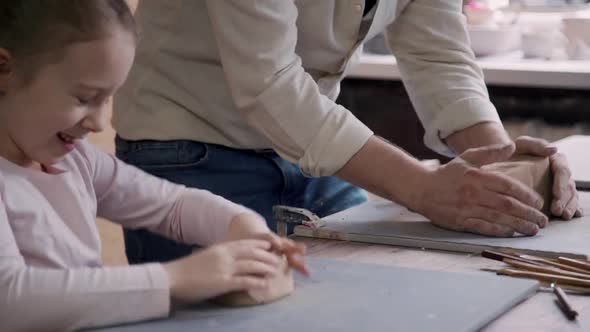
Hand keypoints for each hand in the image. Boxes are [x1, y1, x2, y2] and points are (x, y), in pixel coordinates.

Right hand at [162, 239, 281, 302]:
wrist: (173, 277)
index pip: (245, 243)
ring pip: (252, 265)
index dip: (259, 245)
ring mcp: (225, 268)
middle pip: (253, 253)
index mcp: (221, 248)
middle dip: (267, 257)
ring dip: (266, 268)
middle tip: (277, 261)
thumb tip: (231, 259)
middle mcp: (226, 255)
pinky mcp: (223, 282)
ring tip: (275, 272)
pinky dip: (257, 282)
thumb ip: (219, 256)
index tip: (269, 246)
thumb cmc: (187, 269)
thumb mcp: (206, 256)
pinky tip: (265, 285)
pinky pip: (245, 281)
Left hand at [225, 213, 309, 275]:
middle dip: (292, 248)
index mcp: (256, 235)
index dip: (271, 239)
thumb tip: (214, 255)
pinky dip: (296, 262)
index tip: (275, 244)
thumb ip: (226, 248)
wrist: (244, 226)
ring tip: (307, 266)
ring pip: (289, 249)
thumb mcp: (230, 242)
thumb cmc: (235, 237)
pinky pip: (289, 255)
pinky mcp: (279, 250)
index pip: (265, 235)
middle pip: (282, 242)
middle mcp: (269, 239)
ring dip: (297, 257)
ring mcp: (276, 244)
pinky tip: (305, 271)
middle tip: (303, 252)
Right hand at [417, 143, 548, 236]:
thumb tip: (512, 146)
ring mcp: (466, 208)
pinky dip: (499, 231)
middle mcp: (473, 193)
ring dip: (519, 225)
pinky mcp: (460, 221)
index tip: (539, 202)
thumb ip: (490, 152)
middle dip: (528, 214)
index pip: (508, 186)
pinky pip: (483, 228)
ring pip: (498, 219)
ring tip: (533, 229)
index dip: (526, 195)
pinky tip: (511, 233)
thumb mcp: (467, 158)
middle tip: (543, 220)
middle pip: (507, 205)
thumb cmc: (446, 174)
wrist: (421, 189)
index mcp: (477, 176)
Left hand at [513, 136, 582, 218]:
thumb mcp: (523, 145)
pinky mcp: (558, 193)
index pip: (563, 171)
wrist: (507, 160)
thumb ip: (536, 144)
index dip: (561, 183)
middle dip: (564, 199)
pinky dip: (572, 208)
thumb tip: (554, 150)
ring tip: (563, 215)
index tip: (556, 194)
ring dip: (569, 206)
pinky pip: (569, 201)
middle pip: (568, 186)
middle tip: (557, 210)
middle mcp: (561, 172)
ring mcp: (560, 183)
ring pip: (570, 195)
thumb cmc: (516, 151)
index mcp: (556, 160)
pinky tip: (572, 215)